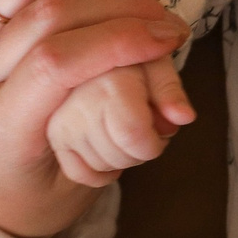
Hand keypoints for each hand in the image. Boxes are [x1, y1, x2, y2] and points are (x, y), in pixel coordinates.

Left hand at [0, 0, 194, 237]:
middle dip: (122, 4)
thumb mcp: (86, 179)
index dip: (118, 41)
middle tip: (169, 23)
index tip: (168, 40)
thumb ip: (125, 140)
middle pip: (48, 11)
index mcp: (1, 124)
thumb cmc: (46, 185)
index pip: (55, 63)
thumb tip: (178, 111)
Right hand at [46, 66, 176, 190]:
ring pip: (103, 166)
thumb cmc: (135, 64)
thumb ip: (171, 92)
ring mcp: (60, 120)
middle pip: (121, 155)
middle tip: (144, 127)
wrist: (96, 63)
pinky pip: (82, 174)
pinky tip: (108, 146)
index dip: (153, 142)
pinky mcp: (53, 138)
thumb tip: (183, 117)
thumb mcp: (158, 68)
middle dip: (142, 151)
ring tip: (124, 130)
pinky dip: (101, 169)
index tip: (161, 129)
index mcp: (107, 76)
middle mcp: (76, 100)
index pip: (132, 135)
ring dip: (123, 158)